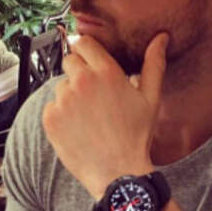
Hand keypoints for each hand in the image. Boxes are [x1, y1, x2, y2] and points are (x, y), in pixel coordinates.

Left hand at [42, 33, 168, 198]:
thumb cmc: (136, 136)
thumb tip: (161, 37)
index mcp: (106, 72)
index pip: (83, 42)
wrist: (117, 173)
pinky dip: (61, 115)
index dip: (85, 50)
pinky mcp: (50, 118)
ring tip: (89, 117)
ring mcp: (63, 100)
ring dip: (70, 95)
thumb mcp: (150, 98)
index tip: (89, 60)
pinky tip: (78, 128)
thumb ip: (154, 64)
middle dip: (79, 72)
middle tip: (93, 96)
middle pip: (69, 61)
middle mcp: (82, 81)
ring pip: (61, 86)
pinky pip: (51, 107)